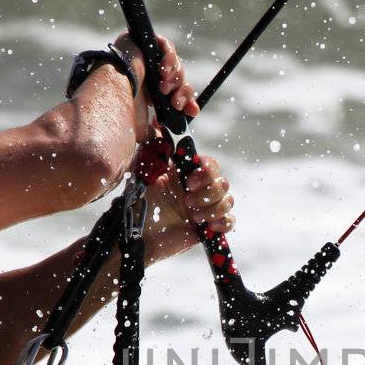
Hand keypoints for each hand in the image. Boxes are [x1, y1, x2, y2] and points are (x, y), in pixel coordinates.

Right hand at [110, 33, 200, 141]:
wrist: (113, 95)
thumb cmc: (122, 112)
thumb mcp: (142, 128)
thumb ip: (153, 132)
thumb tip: (160, 137)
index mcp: (148, 91)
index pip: (175, 92)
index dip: (186, 101)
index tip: (192, 111)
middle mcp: (148, 73)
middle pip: (178, 79)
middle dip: (181, 93)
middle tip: (175, 103)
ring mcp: (146, 56)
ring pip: (174, 64)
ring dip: (174, 79)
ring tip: (163, 89)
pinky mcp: (144, 41)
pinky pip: (166, 45)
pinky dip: (169, 58)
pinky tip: (163, 70)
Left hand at [133, 139, 234, 261]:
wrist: (135, 235)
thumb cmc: (137, 204)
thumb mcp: (144, 174)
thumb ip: (155, 152)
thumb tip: (161, 130)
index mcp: (187, 174)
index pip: (210, 165)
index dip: (206, 172)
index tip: (190, 182)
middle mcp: (199, 189)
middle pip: (223, 183)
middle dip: (208, 193)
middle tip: (187, 203)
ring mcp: (205, 208)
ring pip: (227, 201)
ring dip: (213, 209)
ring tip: (194, 217)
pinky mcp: (208, 228)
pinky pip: (229, 222)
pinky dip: (223, 222)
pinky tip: (208, 226)